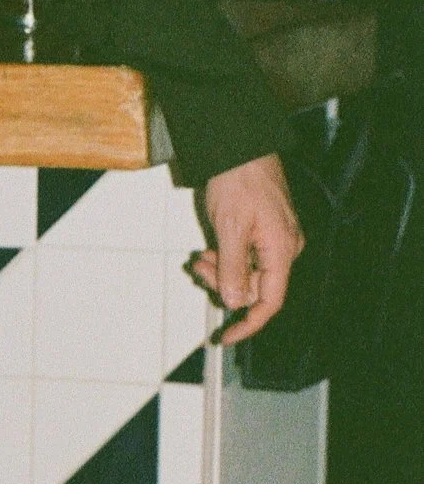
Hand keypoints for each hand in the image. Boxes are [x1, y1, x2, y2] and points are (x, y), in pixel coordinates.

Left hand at [187, 151, 303, 342]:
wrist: (240, 146)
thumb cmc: (239, 180)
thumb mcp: (229, 229)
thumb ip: (233, 269)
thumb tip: (235, 303)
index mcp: (282, 251)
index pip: (269, 302)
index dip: (248, 324)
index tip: (226, 337)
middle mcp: (285, 248)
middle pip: (255, 286)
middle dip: (224, 283)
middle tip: (199, 268)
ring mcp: (276, 238)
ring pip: (248, 271)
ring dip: (222, 270)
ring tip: (200, 257)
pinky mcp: (265, 229)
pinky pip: (247, 255)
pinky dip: (227, 257)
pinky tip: (210, 249)